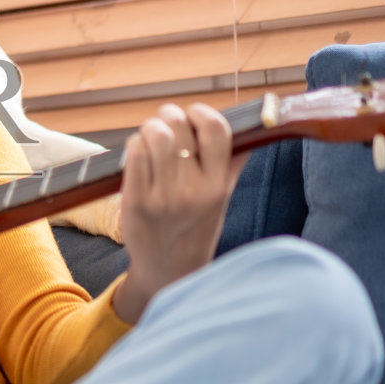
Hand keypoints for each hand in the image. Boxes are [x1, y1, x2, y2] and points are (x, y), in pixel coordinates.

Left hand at [111, 103, 247, 323]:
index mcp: (217, 187)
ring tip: (152, 140)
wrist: (168, 271)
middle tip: (167, 125)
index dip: (202, 112)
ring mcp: (162, 197)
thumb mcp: (221, 199)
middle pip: (178, 126)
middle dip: (169, 117)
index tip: (193, 115)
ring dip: (150, 129)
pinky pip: (133, 154)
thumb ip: (232, 164)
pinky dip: (135, 146)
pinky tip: (140, 156)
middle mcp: (192, 191)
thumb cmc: (195, 229)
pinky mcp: (135, 201)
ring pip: (154, 135)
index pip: (216, 130)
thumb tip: (251, 130)